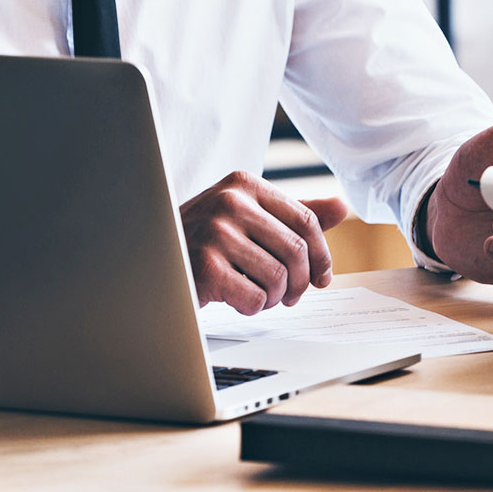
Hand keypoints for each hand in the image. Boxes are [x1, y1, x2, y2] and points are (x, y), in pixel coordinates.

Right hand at [180, 172, 348, 314]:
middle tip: (292, 296)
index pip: (305, 220)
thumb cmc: (204, 239)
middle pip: (296, 249)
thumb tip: (341, 206)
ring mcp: (214, 232)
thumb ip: (292, 213)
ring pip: (278, 276)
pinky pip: (254, 297)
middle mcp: (230, 201)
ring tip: (262, 296)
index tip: (322, 278)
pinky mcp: (204, 265)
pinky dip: (253, 307)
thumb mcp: (247, 217)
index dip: (321, 254)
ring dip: (275, 297)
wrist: (151, 260)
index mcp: (245, 184)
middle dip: (300, 281)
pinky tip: (238, 300)